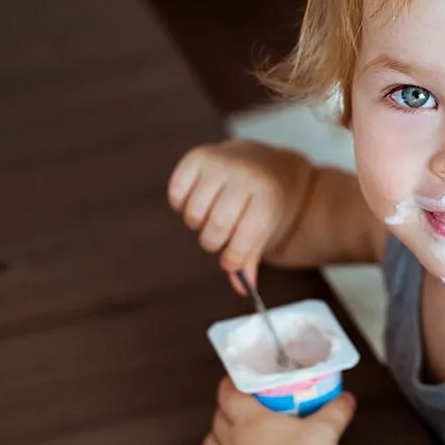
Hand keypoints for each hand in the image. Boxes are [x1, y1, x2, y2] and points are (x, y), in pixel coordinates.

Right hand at [167, 140, 311, 292]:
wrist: (267, 165)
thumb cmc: (266, 205)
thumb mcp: (268, 229)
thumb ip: (252, 259)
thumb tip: (243, 288)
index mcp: (268, 195)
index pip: (244, 237)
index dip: (234, 257)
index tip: (231, 262)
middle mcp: (245, 174)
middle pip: (216, 226)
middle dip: (215, 242)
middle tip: (220, 238)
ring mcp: (220, 163)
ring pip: (194, 213)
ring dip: (198, 224)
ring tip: (211, 217)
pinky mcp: (197, 157)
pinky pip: (176, 193)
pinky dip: (181, 205)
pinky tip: (198, 201)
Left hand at [191, 377, 356, 444]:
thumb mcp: (327, 428)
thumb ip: (337, 409)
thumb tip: (348, 398)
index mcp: (251, 420)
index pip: (228, 394)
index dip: (229, 385)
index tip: (235, 382)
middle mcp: (232, 441)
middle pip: (218, 418)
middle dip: (226, 410)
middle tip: (242, 409)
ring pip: (208, 444)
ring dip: (215, 436)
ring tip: (227, 434)